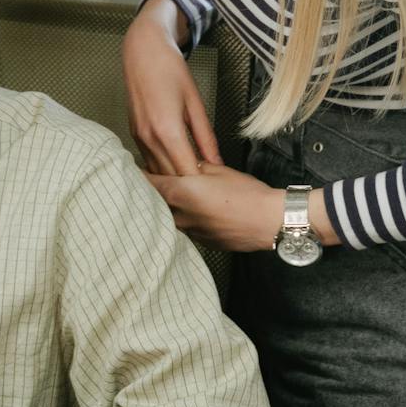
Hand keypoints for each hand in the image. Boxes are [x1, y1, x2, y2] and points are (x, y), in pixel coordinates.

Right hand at [122, 0, 220, 174]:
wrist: (142, 53)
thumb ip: (206, 136)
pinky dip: (163, 167)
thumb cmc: (170, 71)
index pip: (186, 171)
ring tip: (193, 184)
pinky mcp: (135, 135)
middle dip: (188, 186)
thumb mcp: (196, 103)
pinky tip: (176, 168)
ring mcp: (139, 138)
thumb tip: (215, 162)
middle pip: (170, 176)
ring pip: (158, 172)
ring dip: (175, 179)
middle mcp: (149, 138)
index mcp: (168, 131)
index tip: (214, 188)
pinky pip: (149, 160)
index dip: (201, 184)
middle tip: (206, 191)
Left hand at [145, 161, 320, 250]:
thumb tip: (184, 164)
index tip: (135, 168)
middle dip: (152, 193)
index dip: (139, 174)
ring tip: (175, 198)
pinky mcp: (201, 243)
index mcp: (180, 193)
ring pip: (169, 218)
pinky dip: (185, 220)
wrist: (269, 222)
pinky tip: (195, 213)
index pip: (147, 183)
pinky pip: (185, 229)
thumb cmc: (248, 194)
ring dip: (168, 209)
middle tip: (152, 182)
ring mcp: (189, 232)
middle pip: (154, 203)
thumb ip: (195, 166)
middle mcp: (179, 216)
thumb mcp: (219, 171)